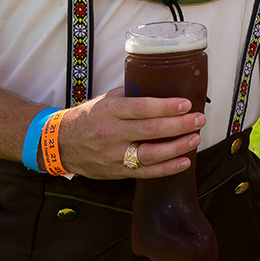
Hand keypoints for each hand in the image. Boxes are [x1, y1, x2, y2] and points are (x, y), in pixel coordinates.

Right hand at [56, 87, 203, 179]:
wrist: (60, 143)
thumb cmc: (89, 117)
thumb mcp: (106, 100)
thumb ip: (132, 95)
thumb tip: (164, 88)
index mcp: (109, 111)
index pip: (141, 108)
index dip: (166, 107)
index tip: (186, 104)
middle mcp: (110, 133)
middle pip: (150, 131)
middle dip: (179, 125)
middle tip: (199, 119)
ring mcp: (112, 155)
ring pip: (150, 154)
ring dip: (177, 147)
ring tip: (195, 139)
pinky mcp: (115, 172)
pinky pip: (144, 172)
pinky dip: (166, 168)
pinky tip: (184, 161)